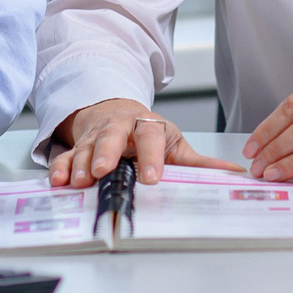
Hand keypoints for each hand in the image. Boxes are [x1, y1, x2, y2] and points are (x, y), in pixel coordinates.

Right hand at [49, 98, 241, 186]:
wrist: (114, 112)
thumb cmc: (146, 133)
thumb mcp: (172, 143)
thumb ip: (198, 162)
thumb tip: (234, 173)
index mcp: (147, 126)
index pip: (151, 138)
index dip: (151, 157)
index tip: (152, 178)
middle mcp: (119, 128)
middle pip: (112, 136)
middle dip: (108, 153)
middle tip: (105, 171)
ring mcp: (96, 136)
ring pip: (87, 146)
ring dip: (83, 163)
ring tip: (81, 180)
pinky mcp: (77, 147)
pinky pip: (67, 156)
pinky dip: (61, 167)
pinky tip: (58, 181)